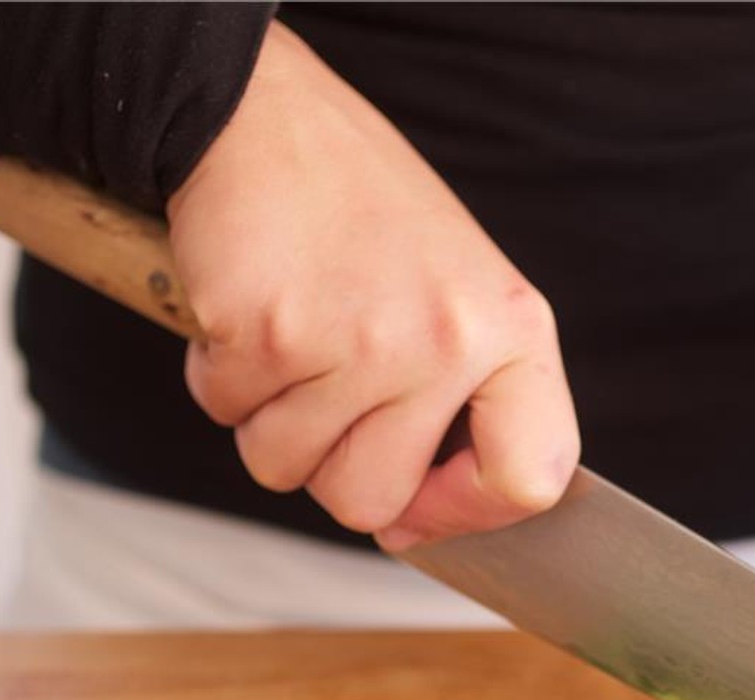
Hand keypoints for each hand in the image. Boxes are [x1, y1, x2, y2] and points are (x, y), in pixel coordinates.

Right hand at [164, 22, 579, 550]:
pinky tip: (252, 312)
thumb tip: (415, 525)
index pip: (531, 479)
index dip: (468, 512)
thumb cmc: (364, 214)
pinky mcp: (269, 334)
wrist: (266, 119)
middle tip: (328, 395)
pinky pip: (227, 415)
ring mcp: (359, 342)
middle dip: (331, 468)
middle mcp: (445, 342)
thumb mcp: (461, 294)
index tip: (424, 502)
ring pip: (286, 469)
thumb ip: (464, 404)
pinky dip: (223, 377)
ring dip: (270, 420)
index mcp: (511, 332)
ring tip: (292, 338)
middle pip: (372, 502)